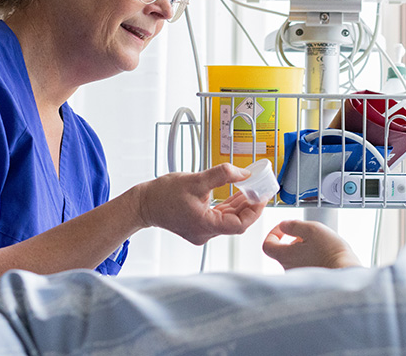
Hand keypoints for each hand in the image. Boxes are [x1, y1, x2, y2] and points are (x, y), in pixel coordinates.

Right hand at [135, 163, 266, 244]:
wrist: (143, 203)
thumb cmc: (163, 195)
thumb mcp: (196, 180)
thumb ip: (222, 175)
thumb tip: (244, 173)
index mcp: (206, 226)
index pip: (240, 224)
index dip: (254, 211)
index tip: (262, 197)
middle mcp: (205, 233)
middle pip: (236, 222)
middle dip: (249, 205)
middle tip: (260, 189)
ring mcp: (202, 230)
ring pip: (228, 219)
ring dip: (240, 204)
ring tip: (251, 188)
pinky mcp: (199, 225)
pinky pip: (219, 216)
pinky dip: (228, 205)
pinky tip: (237, 193)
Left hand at [262, 220, 361, 269]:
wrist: (346, 273)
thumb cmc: (330, 252)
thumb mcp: (312, 229)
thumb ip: (294, 225)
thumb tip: (284, 225)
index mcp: (284, 256)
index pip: (267, 245)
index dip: (274, 233)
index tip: (285, 228)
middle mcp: (288, 269)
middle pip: (282, 251)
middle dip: (293, 240)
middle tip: (309, 235)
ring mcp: (299, 277)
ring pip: (295, 259)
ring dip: (303, 249)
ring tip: (320, 245)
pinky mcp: (310, 282)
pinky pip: (305, 267)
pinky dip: (311, 259)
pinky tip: (324, 256)